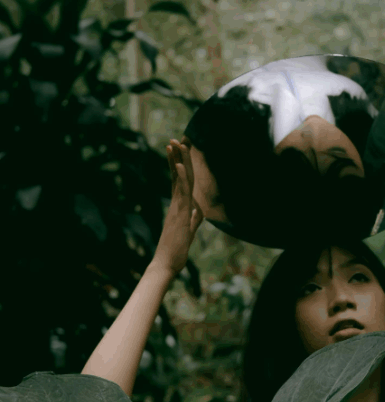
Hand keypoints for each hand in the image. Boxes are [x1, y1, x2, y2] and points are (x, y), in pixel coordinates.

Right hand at [153, 138, 203, 277]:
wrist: (167, 263)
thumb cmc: (176, 249)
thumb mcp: (189, 231)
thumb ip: (194, 219)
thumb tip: (199, 211)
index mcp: (179, 207)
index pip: (179, 182)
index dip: (179, 166)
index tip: (178, 151)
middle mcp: (176, 204)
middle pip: (178, 176)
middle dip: (177, 157)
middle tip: (175, 139)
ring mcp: (177, 208)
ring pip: (179, 181)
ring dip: (178, 161)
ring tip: (176, 144)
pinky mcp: (179, 214)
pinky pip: (181, 193)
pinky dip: (180, 178)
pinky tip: (179, 165)